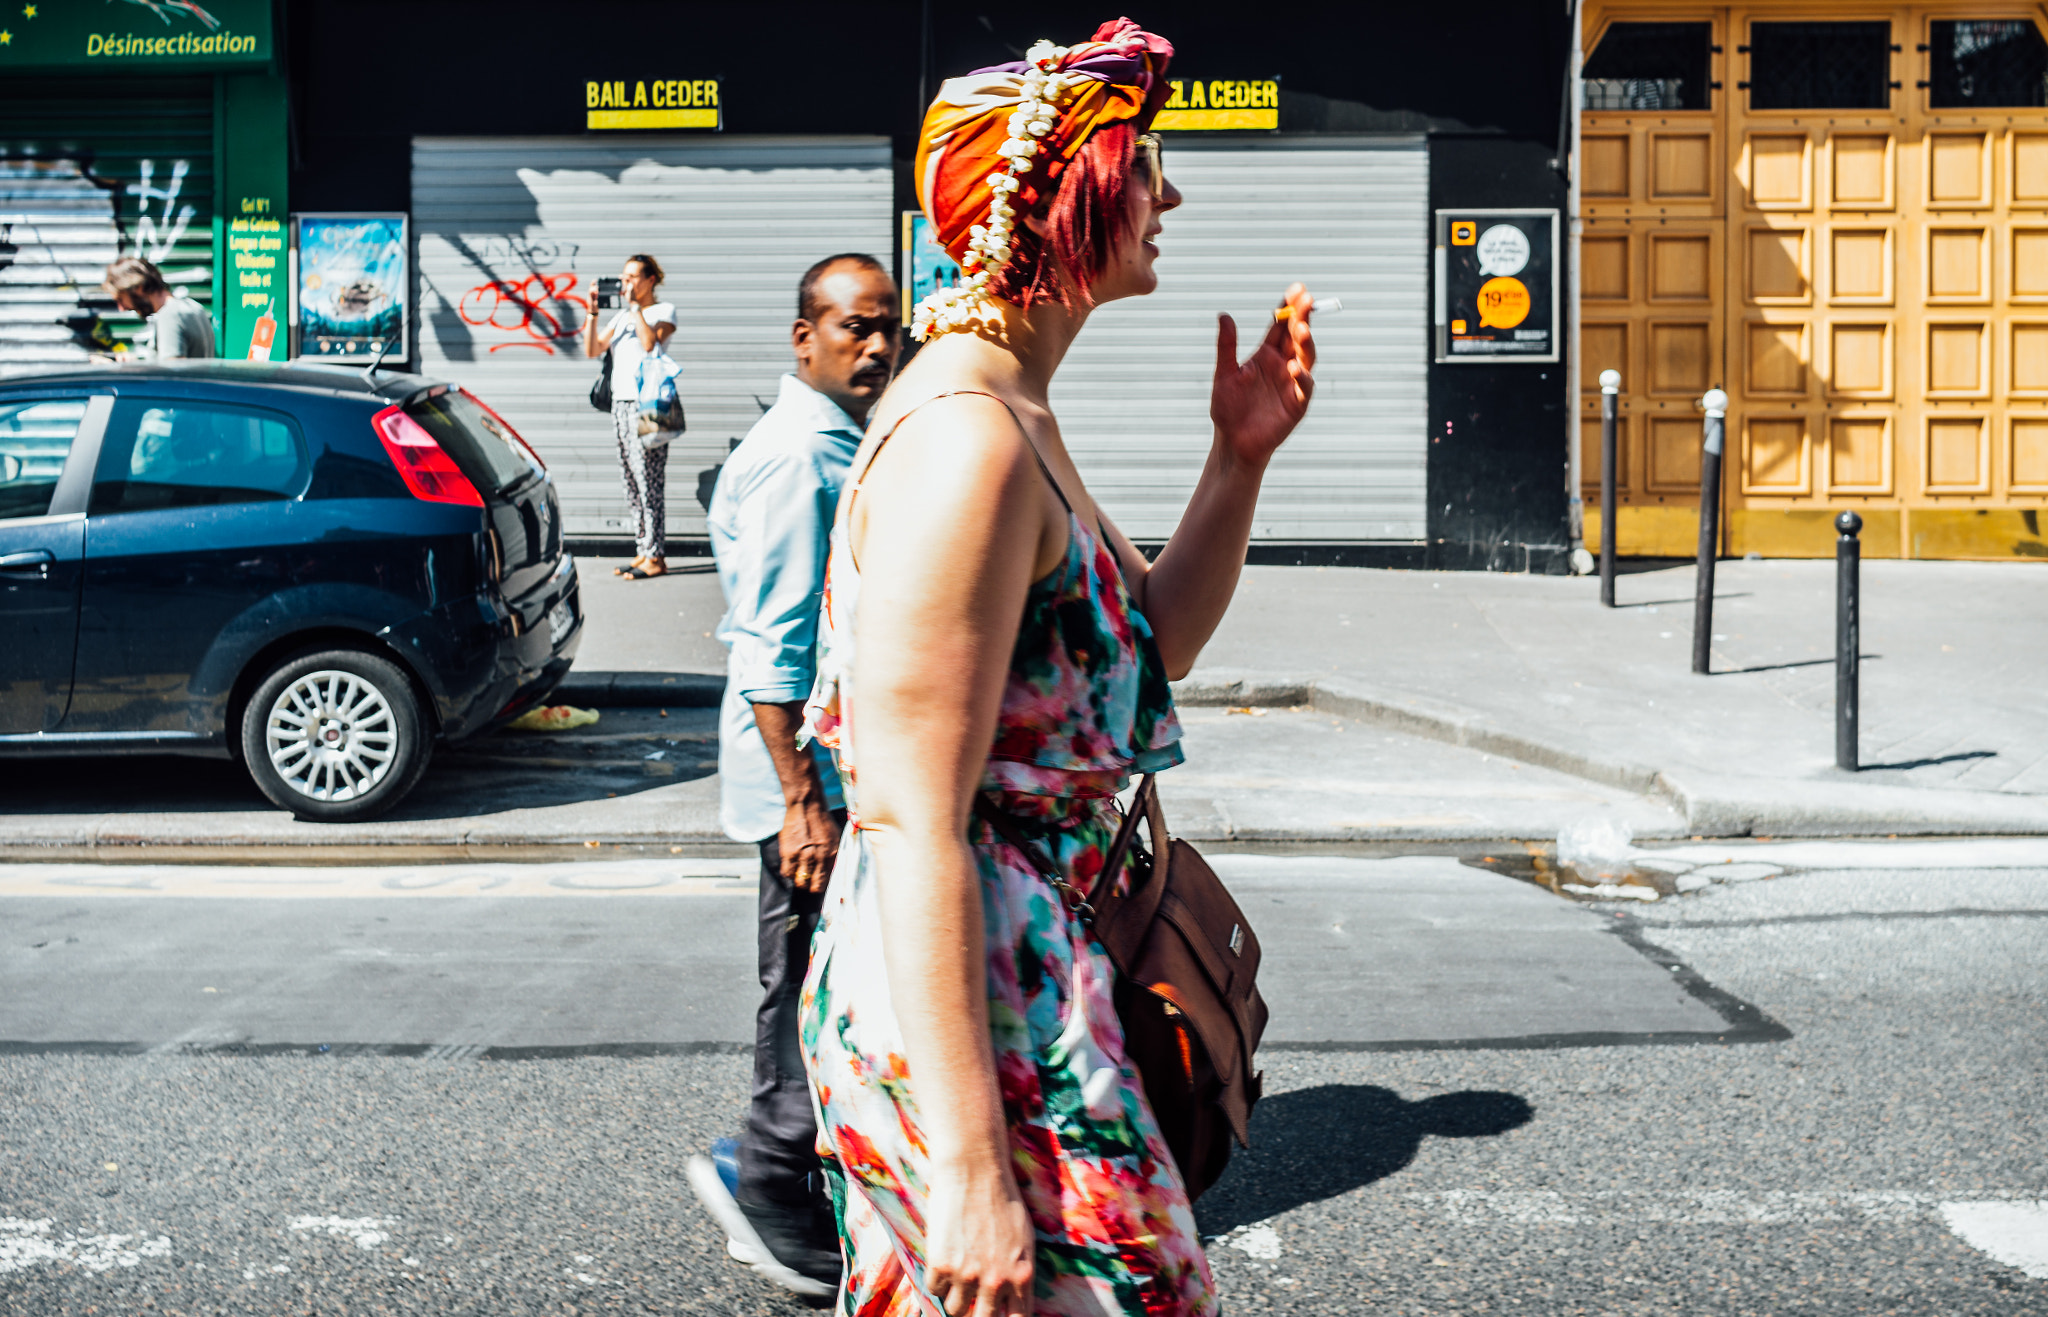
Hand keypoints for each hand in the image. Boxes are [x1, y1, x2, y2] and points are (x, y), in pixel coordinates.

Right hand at [778, 796, 840, 893]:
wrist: (806, 806)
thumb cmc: (821, 820)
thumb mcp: (835, 838)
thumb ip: (834, 855)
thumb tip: (832, 871)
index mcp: (832, 854)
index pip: (827, 882)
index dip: (822, 886)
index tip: (818, 884)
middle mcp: (819, 858)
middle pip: (813, 886)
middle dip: (811, 886)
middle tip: (808, 881)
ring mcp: (803, 856)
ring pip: (800, 882)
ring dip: (799, 880)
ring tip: (799, 873)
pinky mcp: (789, 852)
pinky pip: (787, 872)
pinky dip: (789, 873)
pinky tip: (791, 866)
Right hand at [924, 1162, 1034, 1316]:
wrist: (974, 1170)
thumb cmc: (1003, 1199)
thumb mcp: (1024, 1239)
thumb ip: (1019, 1273)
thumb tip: (1012, 1298)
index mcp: (1022, 1276)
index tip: (995, 1314)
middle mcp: (996, 1281)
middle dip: (976, 1313)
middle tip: (971, 1301)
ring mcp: (967, 1275)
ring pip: (955, 1310)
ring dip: (955, 1296)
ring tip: (957, 1272)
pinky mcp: (940, 1265)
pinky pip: (934, 1291)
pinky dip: (937, 1280)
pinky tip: (944, 1258)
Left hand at [1209, 282, 1316, 470]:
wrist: (1233, 442)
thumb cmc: (1228, 409)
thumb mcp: (1224, 374)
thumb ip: (1226, 346)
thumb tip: (1224, 315)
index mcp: (1266, 355)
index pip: (1281, 325)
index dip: (1289, 307)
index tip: (1297, 289)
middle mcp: (1283, 365)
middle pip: (1297, 336)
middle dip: (1303, 317)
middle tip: (1307, 299)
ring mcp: (1293, 383)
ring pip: (1305, 357)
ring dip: (1306, 342)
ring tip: (1302, 328)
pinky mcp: (1297, 404)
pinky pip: (1304, 387)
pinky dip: (1302, 377)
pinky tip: (1294, 368)